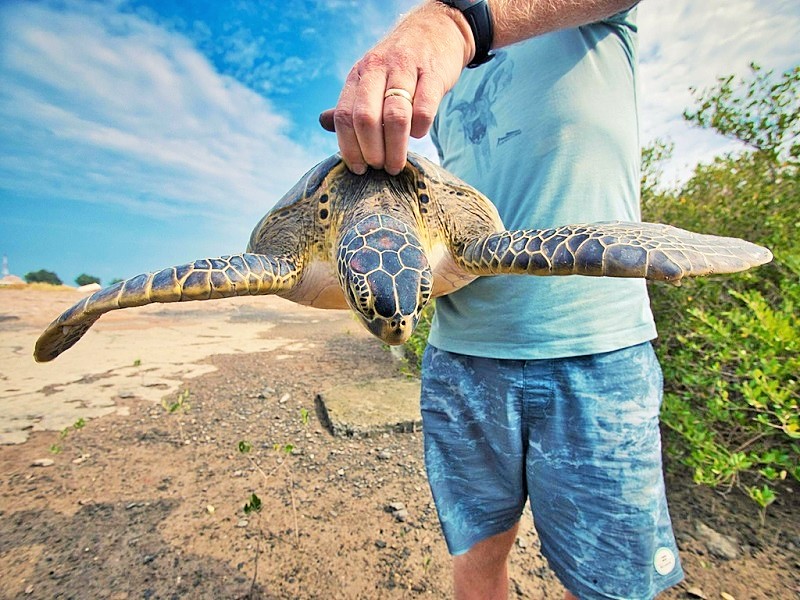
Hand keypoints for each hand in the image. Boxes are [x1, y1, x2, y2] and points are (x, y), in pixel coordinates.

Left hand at [319, 2, 473, 174]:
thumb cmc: (400, 64)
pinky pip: (423, 110)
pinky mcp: (433, 74)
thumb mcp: (370, 77)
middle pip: (366, 119)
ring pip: (395, 117)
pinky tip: (418, 134)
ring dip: (395, 149)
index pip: (344, 117)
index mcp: (358, 74)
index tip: (358, 169)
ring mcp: (406, 69)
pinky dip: (420, 129)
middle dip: (372, 152)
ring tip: (396, 165)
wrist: (437, 29)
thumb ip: (350, 102)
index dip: (349, 148)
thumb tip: (323, 123)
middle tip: (380, 167)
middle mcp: (378, 69)